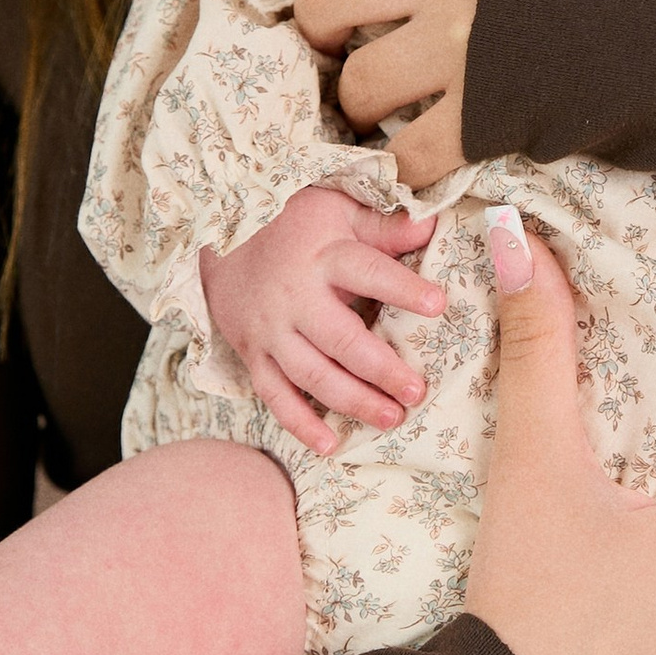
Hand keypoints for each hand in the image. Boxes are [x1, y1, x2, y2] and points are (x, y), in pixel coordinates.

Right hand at [197, 190, 446, 454]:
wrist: (217, 241)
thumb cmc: (293, 225)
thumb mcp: (336, 210)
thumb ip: (382, 225)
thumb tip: (430, 226)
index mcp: (323, 256)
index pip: (367, 271)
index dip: (402, 288)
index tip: (437, 304)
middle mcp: (295, 297)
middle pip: (340, 338)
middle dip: (380, 369)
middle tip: (416, 391)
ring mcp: (270, 330)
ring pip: (311, 374)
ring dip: (352, 401)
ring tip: (391, 418)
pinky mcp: (253, 354)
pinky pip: (275, 395)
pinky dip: (300, 423)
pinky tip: (329, 445)